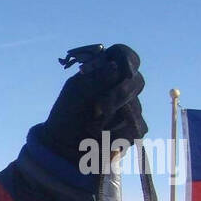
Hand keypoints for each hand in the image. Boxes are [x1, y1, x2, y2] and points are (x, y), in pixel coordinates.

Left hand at [39, 44, 147, 163]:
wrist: (63, 145)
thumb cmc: (66, 114)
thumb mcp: (74, 93)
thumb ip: (94, 80)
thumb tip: (115, 66)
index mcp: (106, 71)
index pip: (125, 56)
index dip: (127, 61)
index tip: (124, 73)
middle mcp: (123, 86)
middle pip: (137, 82)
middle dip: (118, 95)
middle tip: (98, 107)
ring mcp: (132, 107)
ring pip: (136, 109)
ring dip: (112, 120)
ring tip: (91, 127)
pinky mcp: (134, 128)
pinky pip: (135, 129)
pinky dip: (116, 135)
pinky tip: (101, 138)